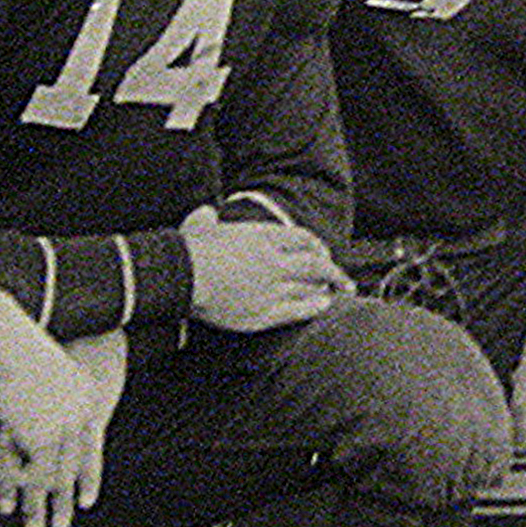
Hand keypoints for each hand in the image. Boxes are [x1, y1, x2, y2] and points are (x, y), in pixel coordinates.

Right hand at [0, 326, 127, 526]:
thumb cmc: (5, 345)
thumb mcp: (29, 376)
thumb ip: (36, 403)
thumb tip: (28, 433)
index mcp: (85, 392)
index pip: (91, 445)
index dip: (89, 476)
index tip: (87, 500)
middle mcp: (83, 410)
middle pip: (74, 465)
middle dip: (65, 499)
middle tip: (62, 525)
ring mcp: (67, 424)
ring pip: (54, 477)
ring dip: (40, 507)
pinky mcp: (44, 435)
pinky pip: (30, 473)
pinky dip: (14, 489)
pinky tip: (5, 505)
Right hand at [181, 205, 351, 331]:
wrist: (182, 278)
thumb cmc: (188, 250)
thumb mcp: (200, 224)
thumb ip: (208, 218)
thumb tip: (207, 213)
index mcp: (263, 237)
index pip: (304, 238)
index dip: (317, 245)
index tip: (322, 251)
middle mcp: (274, 261)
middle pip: (316, 264)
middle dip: (333, 271)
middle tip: (343, 278)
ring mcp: (272, 288)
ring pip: (310, 287)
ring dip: (324, 288)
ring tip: (332, 291)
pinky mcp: (265, 313)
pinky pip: (299, 309)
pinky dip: (314, 306)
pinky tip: (323, 304)